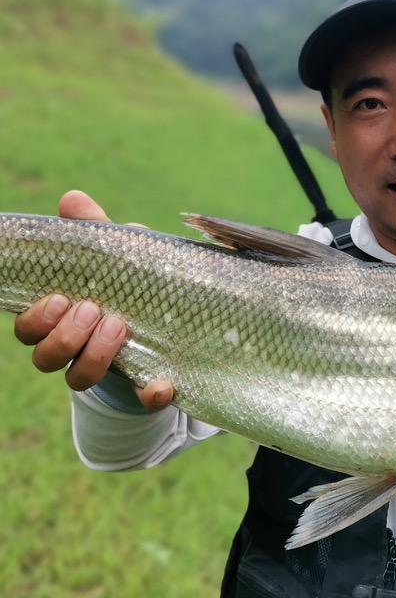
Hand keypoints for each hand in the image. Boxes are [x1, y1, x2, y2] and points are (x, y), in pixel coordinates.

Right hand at [13, 189, 174, 410]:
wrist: (166, 323)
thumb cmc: (128, 285)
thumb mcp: (116, 256)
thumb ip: (94, 232)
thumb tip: (72, 198)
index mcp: (61, 319)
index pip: (27, 329)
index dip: (36, 319)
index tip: (60, 298)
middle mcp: (74, 350)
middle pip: (45, 358)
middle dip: (65, 336)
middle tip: (92, 310)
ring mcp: (107, 371)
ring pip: (78, 379)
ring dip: (94, 356)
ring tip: (118, 326)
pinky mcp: (143, 385)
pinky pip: (142, 399)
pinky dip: (151, 394)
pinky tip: (162, 384)